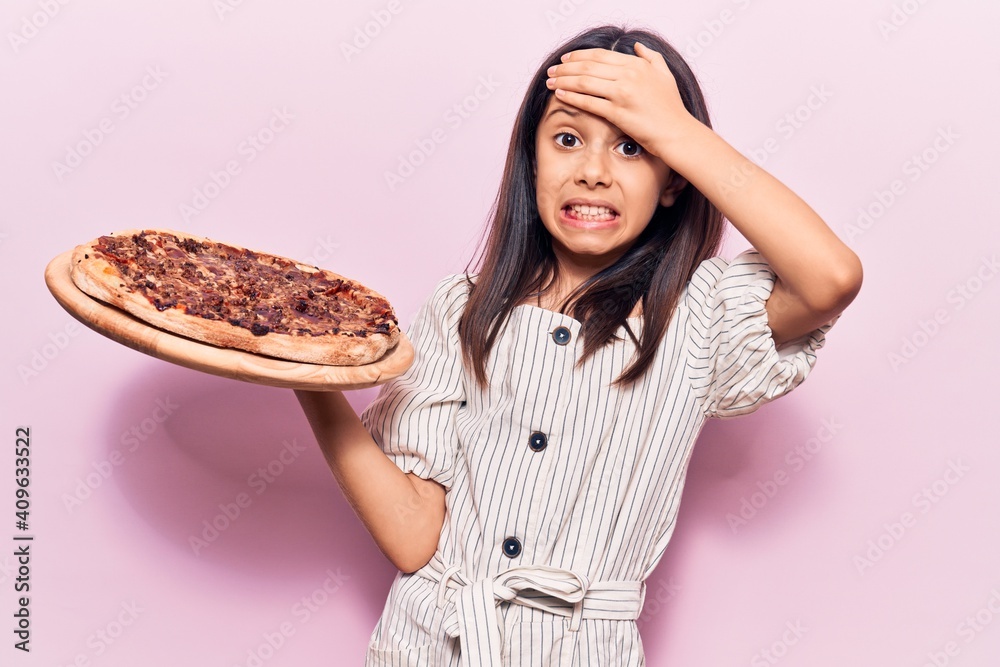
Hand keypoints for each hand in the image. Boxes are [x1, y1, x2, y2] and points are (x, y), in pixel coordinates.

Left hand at [544, 42, 697, 162]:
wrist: (677, 133)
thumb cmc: (672, 108)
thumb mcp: (664, 75)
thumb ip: (651, 57)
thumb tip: (637, 46)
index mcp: (637, 65)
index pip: (600, 55)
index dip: (579, 56)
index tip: (566, 59)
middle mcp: (628, 75)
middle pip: (588, 66)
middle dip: (565, 67)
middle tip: (551, 70)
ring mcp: (623, 93)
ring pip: (584, 82)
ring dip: (563, 80)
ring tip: (550, 82)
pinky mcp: (618, 112)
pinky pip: (588, 102)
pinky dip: (571, 97)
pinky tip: (559, 95)